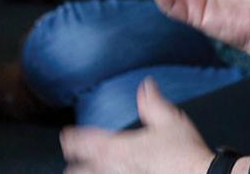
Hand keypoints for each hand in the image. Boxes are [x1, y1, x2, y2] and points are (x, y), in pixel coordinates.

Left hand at [60, 78, 212, 173]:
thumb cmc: (184, 151)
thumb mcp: (170, 120)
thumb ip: (153, 103)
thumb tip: (146, 86)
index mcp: (120, 147)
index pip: (86, 141)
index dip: (72, 138)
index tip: (65, 134)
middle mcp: (115, 168)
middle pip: (81, 170)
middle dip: (74, 164)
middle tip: (70, 159)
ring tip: (77, 172)